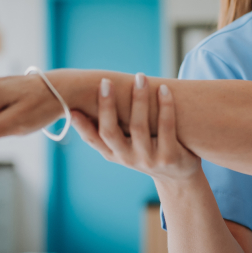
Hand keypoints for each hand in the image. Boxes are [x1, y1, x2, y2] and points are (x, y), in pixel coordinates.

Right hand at [71, 73, 200, 183]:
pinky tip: (164, 89)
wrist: (178, 176)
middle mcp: (127, 158)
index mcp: (113, 154)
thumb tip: (83, 101)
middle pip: (110, 132)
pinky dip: (165, 106)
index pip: (92, 139)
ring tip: (140, 77)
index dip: (81, 125)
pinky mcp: (169, 157)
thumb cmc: (148, 151)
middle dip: (106, 106)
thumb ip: (112, 130)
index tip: (73, 107)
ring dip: (138, 99)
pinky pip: (166, 127)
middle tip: (106, 81)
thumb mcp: (126, 146)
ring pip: (138, 127)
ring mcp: (148, 159)